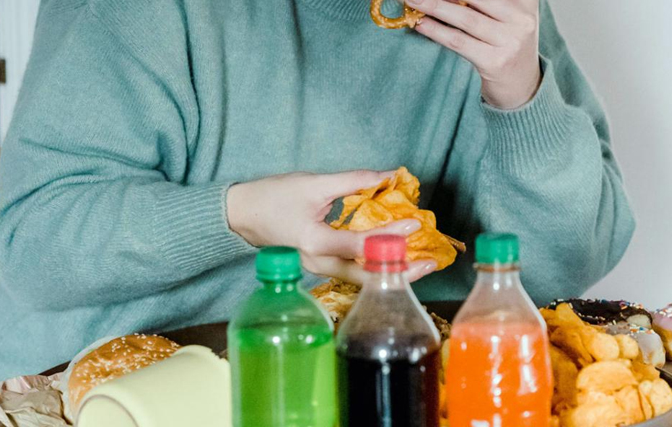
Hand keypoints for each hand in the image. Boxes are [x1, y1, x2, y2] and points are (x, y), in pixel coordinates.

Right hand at [226, 170, 437, 283]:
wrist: (241, 215)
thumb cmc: (272, 197)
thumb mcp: (313, 183)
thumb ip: (353, 181)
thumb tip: (388, 175)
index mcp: (314, 242)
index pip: (360, 243)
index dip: (390, 234)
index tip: (415, 224)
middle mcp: (317, 263)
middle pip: (365, 274)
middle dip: (400, 270)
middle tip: (430, 263)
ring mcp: (318, 269)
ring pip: (360, 277)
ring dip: (391, 272)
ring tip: (420, 266)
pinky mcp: (320, 267)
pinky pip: (353, 272)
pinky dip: (376, 268)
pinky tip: (395, 261)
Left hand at [408, 0, 541, 109]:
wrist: (522, 87)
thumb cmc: (507, 45)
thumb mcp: (503, 18)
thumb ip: (481, 5)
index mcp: (525, 1)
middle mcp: (522, 18)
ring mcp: (511, 41)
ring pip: (466, 18)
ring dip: (434, 7)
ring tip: (413, 1)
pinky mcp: (496, 62)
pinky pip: (459, 42)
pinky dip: (437, 31)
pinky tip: (421, 24)